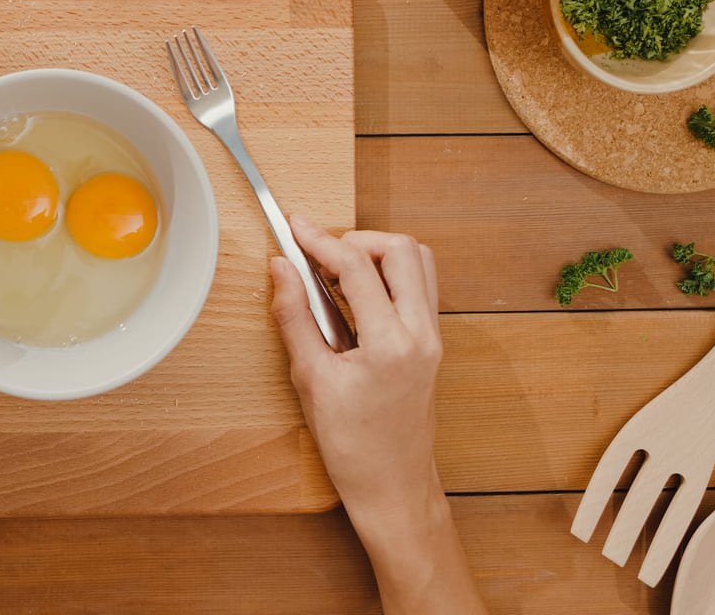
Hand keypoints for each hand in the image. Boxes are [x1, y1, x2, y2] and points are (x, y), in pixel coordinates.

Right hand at [270, 216, 443, 531]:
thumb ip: (294, 316)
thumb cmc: (352, 446)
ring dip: (377, 254)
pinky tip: (355, 295)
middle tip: (318, 252)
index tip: (293, 228)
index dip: (320, 240)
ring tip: (336, 271)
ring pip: (418, 263)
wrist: (393, 486)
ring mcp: (432, 338)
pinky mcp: (432, 344)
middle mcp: (421, 334)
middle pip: (402, 249)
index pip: (358, 266)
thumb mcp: (311, 379)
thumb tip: (281, 268)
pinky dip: (388, 276)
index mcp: (391, 344)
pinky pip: (418, 288)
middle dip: (356, 239)